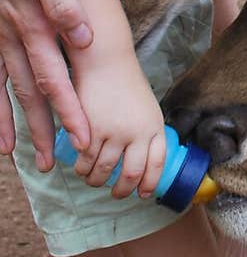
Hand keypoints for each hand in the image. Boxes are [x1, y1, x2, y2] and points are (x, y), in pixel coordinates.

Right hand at [0, 0, 92, 166]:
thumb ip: (62, 0)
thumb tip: (83, 37)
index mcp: (31, 21)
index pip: (54, 77)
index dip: (69, 110)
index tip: (83, 140)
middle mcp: (10, 33)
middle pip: (30, 91)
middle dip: (44, 128)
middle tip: (54, 164)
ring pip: (5, 85)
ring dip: (13, 122)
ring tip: (19, 155)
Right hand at [72, 55, 165, 198]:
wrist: (106, 62)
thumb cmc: (125, 84)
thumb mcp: (147, 108)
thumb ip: (147, 132)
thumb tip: (144, 161)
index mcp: (155, 127)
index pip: (156, 165)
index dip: (150, 184)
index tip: (143, 194)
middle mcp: (138, 132)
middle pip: (131, 174)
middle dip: (122, 191)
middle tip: (115, 194)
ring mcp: (115, 132)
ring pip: (104, 170)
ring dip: (96, 181)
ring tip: (92, 180)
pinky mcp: (92, 129)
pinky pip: (85, 159)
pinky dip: (81, 168)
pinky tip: (80, 167)